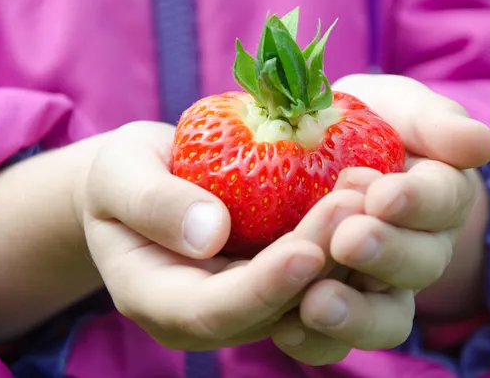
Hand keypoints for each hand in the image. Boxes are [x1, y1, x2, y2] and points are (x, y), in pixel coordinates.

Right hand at [79, 121, 363, 350]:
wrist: (145, 182)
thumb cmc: (123, 176)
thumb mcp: (119, 175)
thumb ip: (152, 204)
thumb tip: (210, 233)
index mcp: (159, 300)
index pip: (215, 311)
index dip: (265, 287)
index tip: (307, 250)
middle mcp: (210, 314)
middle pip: (274, 307)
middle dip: (320, 262)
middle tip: (357, 205)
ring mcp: (247, 300)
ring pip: (307, 297)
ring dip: (345, 255)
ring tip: (370, 197)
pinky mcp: (275, 277)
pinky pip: (317, 272)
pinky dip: (344, 242)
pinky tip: (366, 199)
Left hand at [270, 74, 489, 364]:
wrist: (313, 149)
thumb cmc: (360, 123)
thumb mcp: (394, 108)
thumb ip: (434, 122)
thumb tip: (482, 145)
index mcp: (436, 196)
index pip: (443, 200)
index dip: (418, 202)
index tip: (385, 195)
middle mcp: (417, 248)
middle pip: (419, 264)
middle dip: (387, 254)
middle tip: (349, 240)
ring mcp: (378, 285)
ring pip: (385, 316)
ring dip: (356, 313)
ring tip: (318, 303)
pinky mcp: (337, 307)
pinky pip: (336, 339)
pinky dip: (315, 339)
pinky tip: (285, 328)